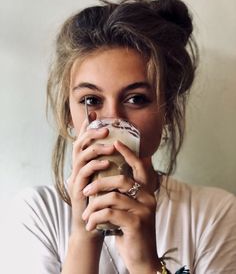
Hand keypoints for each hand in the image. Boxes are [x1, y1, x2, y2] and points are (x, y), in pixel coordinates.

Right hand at [67, 116, 114, 237]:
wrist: (93, 226)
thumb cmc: (103, 201)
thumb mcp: (109, 180)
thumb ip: (115, 165)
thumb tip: (132, 152)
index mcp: (85, 164)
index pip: (84, 141)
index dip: (87, 127)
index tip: (93, 113)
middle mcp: (78, 168)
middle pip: (79, 144)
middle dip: (91, 134)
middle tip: (106, 129)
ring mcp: (76, 178)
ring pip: (80, 156)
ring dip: (96, 148)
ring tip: (110, 147)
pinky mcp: (77, 189)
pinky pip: (84, 172)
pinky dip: (95, 165)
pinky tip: (107, 163)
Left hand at [82, 140, 158, 273]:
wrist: (142, 259)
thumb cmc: (130, 232)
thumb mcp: (128, 210)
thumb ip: (122, 194)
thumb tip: (106, 178)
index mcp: (146, 192)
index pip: (139, 167)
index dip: (128, 153)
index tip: (116, 143)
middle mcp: (148, 198)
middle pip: (121, 180)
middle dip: (100, 184)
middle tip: (85, 191)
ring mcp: (144, 210)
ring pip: (113, 197)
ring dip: (94, 205)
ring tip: (85, 214)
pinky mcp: (136, 223)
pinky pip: (110, 213)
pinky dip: (96, 217)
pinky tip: (91, 225)